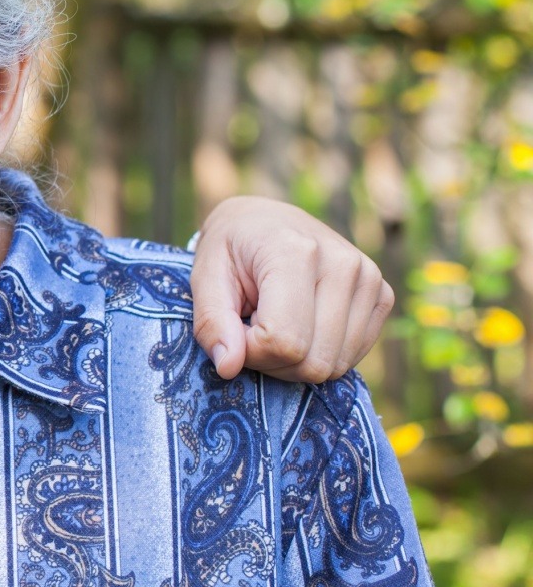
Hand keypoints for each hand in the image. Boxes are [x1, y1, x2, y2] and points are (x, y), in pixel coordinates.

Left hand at [190, 197, 394, 382]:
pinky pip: (352, 358)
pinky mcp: (382, 295)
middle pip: (313, 361)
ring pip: (334, 366)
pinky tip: (302, 324)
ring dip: (296, 361)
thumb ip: (210, 322)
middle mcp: (342, 264)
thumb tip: (229, 366)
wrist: (264, 220)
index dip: (250, 351)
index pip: (284, 341)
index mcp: (295, 252)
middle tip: (253, 328)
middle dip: (273, 361)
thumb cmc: (229, 251)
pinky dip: (321, 354)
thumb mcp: (203, 278)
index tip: (236, 326)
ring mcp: (369, 279)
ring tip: (276, 322)